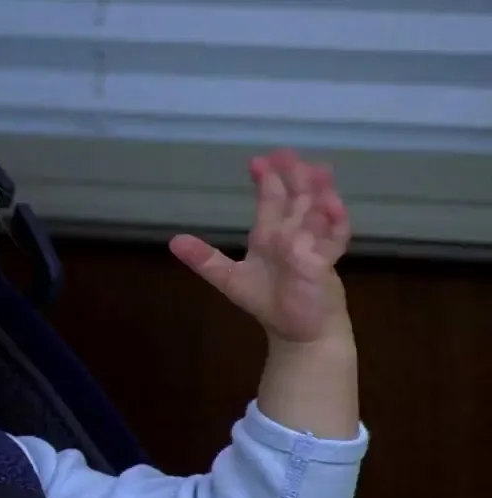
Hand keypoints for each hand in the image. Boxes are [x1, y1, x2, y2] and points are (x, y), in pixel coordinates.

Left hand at [169, 149, 351, 344]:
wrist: (302, 332)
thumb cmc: (270, 303)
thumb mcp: (230, 280)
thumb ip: (205, 260)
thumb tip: (173, 241)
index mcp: (268, 236)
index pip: (269, 202)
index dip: (265, 181)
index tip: (258, 160)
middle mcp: (291, 235)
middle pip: (294, 200)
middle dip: (294, 177)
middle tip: (289, 153)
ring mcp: (312, 245)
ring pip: (315, 213)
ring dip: (317, 192)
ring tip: (318, 171)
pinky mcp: (326, 262)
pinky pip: (333, 239)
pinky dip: (335, 223)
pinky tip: (333, 206)